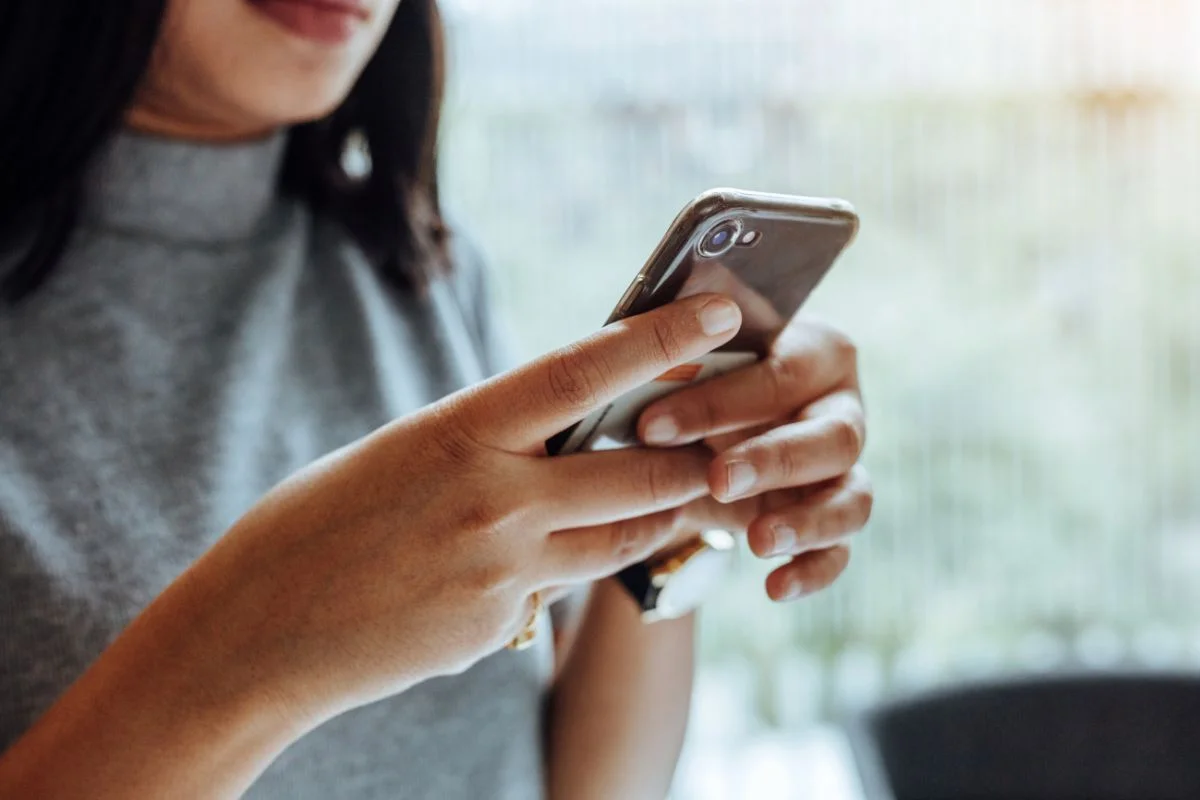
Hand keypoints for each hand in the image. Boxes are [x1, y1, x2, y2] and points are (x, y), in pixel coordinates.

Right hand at [186, 293, 743, 725]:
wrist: (254, 633)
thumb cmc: (313, 525)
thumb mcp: (400, 453)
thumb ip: (483, 443)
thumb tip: (554, 435)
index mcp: (458, 433)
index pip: (583, 372)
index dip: (661, 337)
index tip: (721, 310)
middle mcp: (493, 502)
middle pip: (637, 472)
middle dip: (694, 456)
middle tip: (730, 438)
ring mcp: (501, 572)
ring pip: (621, 539)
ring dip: (657, 517)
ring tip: (679, 497)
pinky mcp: (498, 628)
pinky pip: (556, 590)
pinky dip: (562, 571)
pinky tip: (521, 566)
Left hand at [636, 317, 871, 601]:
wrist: (691, 441)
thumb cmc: (683, 383)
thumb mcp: (673, 364)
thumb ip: (671, 356)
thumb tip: (638, 353)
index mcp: (811, 348)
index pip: (781, 371)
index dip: (721, 399)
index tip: (651, 425)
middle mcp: (840, 406)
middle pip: (833, 434)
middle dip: (773, 459)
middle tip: (716, 479)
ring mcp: (844, 468)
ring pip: (853, 495)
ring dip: (807, 519)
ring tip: (757, 540)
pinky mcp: (835, 519)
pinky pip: (842, 549)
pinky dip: (814, 568)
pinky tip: (774, 588)